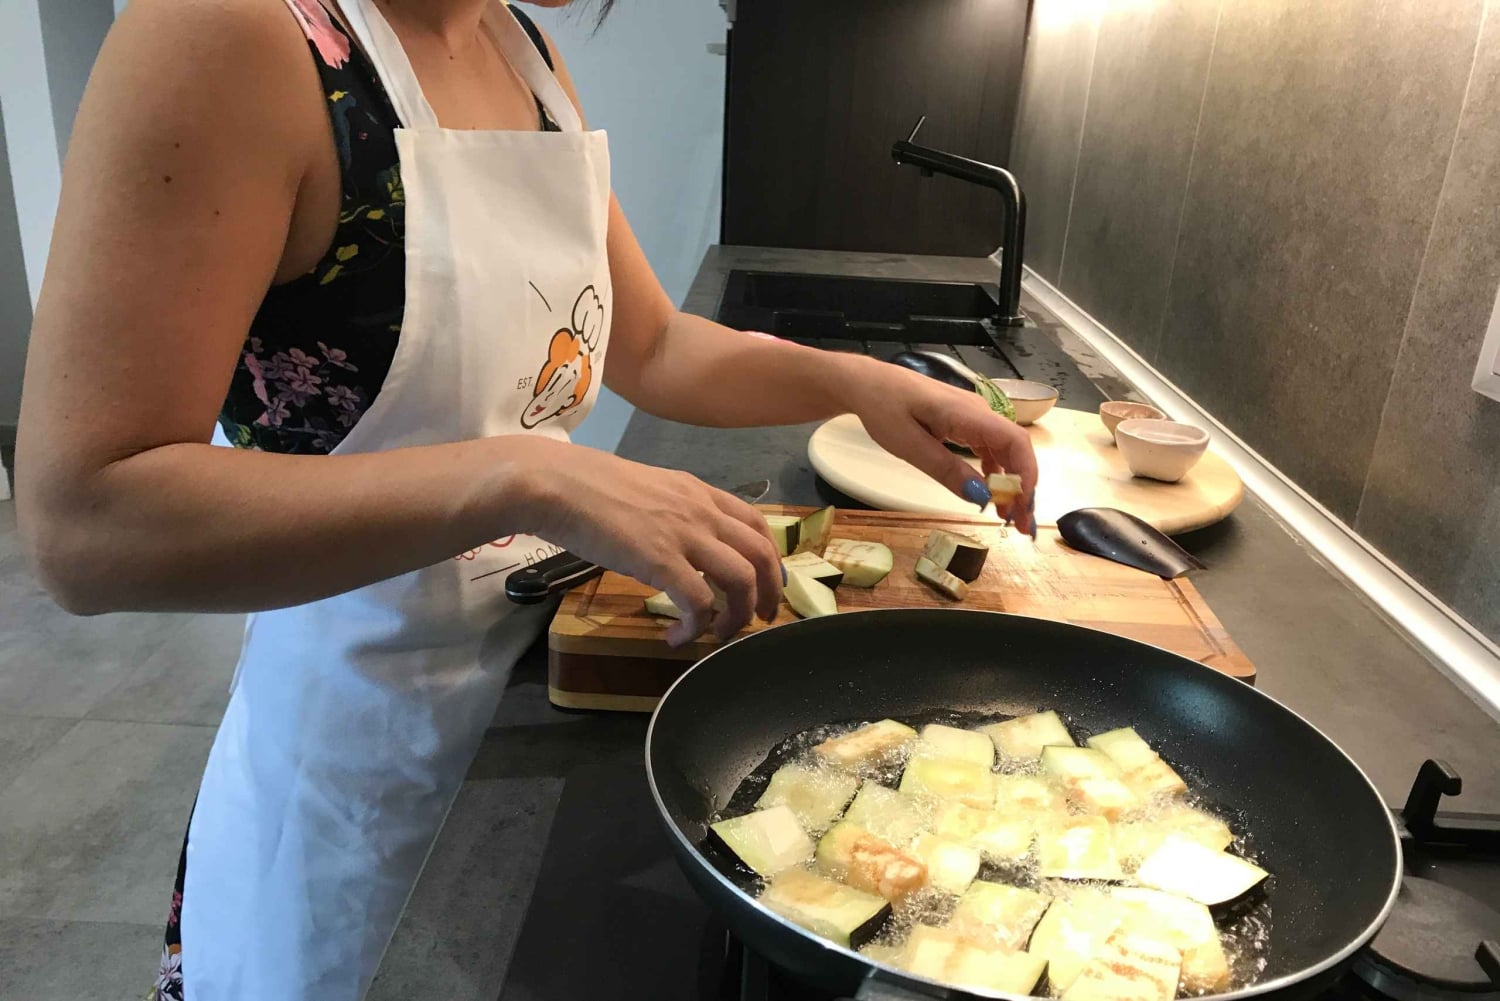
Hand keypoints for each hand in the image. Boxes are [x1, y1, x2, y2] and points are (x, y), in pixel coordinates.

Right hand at [519, 442, 782, 645]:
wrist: (555, 484)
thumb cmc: (587, 486)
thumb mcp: (647, 491)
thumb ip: (670, 514)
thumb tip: (675, 546)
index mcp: (698, 492)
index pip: (756, 524)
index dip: (771, 559)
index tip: (765, 585)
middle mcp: (701, 511)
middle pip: (761, 555)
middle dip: (769, 593)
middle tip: (760, 620)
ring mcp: (684, 534)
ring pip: (742, 580)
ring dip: (738, 616)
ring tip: (719, 635)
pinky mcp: (661, 560)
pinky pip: (699, 603)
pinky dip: (695, 628)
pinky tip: (675, 637)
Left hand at [838, 357, 1038, 534]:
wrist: (867, 384)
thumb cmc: (884, 408)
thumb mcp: (909, 445)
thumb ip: (946, 470)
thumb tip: (981, 497)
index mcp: (968, 413)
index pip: (1015, 441)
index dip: (1026, 475)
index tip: (1022, 507)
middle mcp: (979, 412)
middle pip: (1015, 450)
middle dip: (1022, 487)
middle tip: (1020, 524)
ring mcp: (973, 417)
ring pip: (1004, 451)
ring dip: (1010, 482)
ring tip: (1008, 515)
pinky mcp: (964, 423)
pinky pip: (989, 448)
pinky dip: (994, 472)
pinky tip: (990, 492)